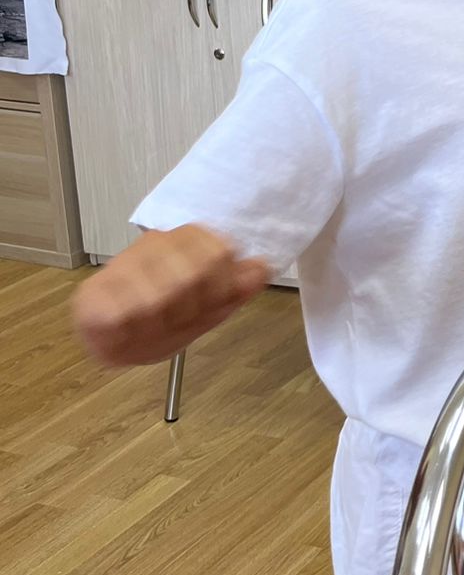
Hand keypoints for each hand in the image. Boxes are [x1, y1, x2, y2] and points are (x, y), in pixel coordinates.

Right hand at [72, 224, 271, 366]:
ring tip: (153, 326)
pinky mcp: (92, 293)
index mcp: (190, 239)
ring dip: (159, 324)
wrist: (118, 335)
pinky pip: (119, 315)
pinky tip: (128, 331)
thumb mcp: (212, 305)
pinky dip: (128, 332)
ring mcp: (121, 265)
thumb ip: (238, 288)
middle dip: (191, 310)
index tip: (211, 304)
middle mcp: (155, 243)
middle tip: (178, 320)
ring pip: (156, 298)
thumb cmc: (169, 316)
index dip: (221, 289)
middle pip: (191, 275)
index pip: (220, 252)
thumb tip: (261, 268)